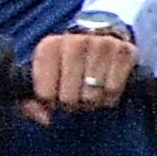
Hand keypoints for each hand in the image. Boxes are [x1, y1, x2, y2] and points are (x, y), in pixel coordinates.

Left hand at [25, 26, 142, 119]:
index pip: (44, 94)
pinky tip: (105, 88)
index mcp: (49, 47)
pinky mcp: (123, 51)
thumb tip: (45, 119)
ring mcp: (101, 44)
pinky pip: (113, 90)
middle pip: (68, 98)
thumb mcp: (45, 75)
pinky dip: (109, 97)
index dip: (50, 102)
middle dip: (72, 103)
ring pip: (92, 96)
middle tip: (76, 96)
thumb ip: (32, 101)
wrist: (102, 36)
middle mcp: (75, 42)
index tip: (54, 96)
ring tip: (90, 92)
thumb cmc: (68, 62)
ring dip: (91, 101)